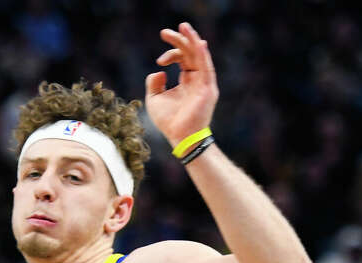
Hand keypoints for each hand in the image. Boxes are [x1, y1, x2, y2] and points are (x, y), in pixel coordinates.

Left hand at [145, 22, 218, 147]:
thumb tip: (159, 71)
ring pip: (200, 55)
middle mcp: (198, 79)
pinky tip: (197, 42)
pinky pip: (207, 67)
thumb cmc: (169, 121)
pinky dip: (202, 54)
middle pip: (191, 52)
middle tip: (164, 32)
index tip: (159, 61)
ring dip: (192, 40)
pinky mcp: (207, 88)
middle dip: (179, 39)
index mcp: (187, 80)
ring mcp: (204, 82)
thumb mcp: (154, 99)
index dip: (171, 53)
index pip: (182, 58)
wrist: (180, 137)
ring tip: (183, 26)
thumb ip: (154, 84)